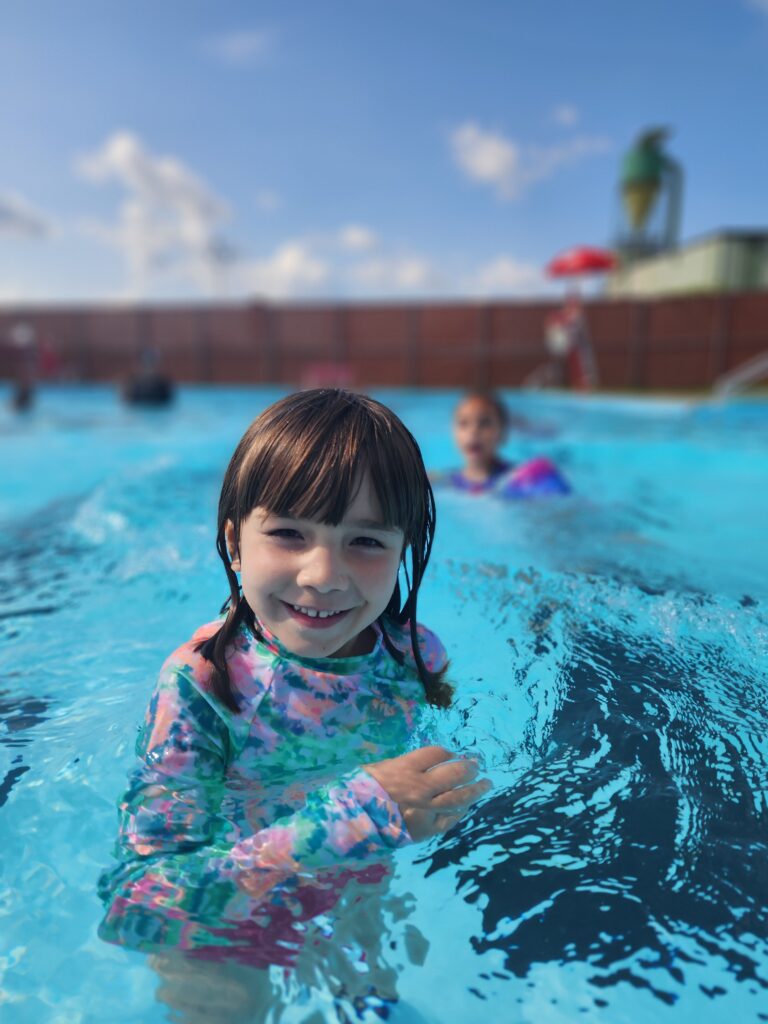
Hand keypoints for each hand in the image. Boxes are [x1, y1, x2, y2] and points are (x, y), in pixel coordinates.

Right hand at [363, 746, 490, 840]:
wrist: (352, 824)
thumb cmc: (362, 791)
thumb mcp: (380, 768)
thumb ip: (405, 765)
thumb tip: (429, 764)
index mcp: (406, 768)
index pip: (437, 754)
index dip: (448, 753)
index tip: (452, 754)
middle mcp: (420, 788)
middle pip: (454, 774)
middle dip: (468, 768)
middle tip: (476, 765)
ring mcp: (425, 811)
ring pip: (458, 798)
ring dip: (475, 790)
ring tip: (485, 783)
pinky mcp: (425, 830)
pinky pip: (449, 820)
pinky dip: (459, 812)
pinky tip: (465, 807)